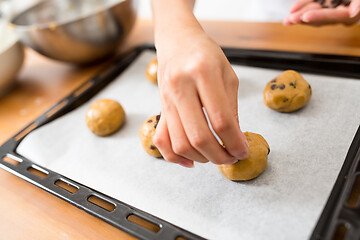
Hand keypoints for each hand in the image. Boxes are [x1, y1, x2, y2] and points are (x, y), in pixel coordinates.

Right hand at [153, 27, 248, 167]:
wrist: (177, 42)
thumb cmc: (206, 55)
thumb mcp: (228, 75)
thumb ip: (231, 108)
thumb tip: (236, 141)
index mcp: (203, 72)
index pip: (221, 119)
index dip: (235, 142)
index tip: (243, 151)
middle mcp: (180, 86)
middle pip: (198, 136)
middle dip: (219, 156)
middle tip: (231, 158)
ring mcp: (166, 99)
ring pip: (180, 143)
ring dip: (201, 158)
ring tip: (216, 155)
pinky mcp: (159, 108)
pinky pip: (161, 141)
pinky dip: (175, 157)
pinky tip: (191, 160)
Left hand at [284, 0, 359, 25]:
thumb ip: (359, 4)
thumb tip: (353, 13)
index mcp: (349, 14)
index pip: (334, 16)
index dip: (320, 17)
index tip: (306, 17)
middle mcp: (339, 14)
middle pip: (320, 18)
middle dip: (304, 18)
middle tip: (291, 19)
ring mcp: (329, 9)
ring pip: (312, 14)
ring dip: (298, 16)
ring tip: (287, 20)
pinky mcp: (323, 4)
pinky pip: (311, 6)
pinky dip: (301, 7)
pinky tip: (291, 10)